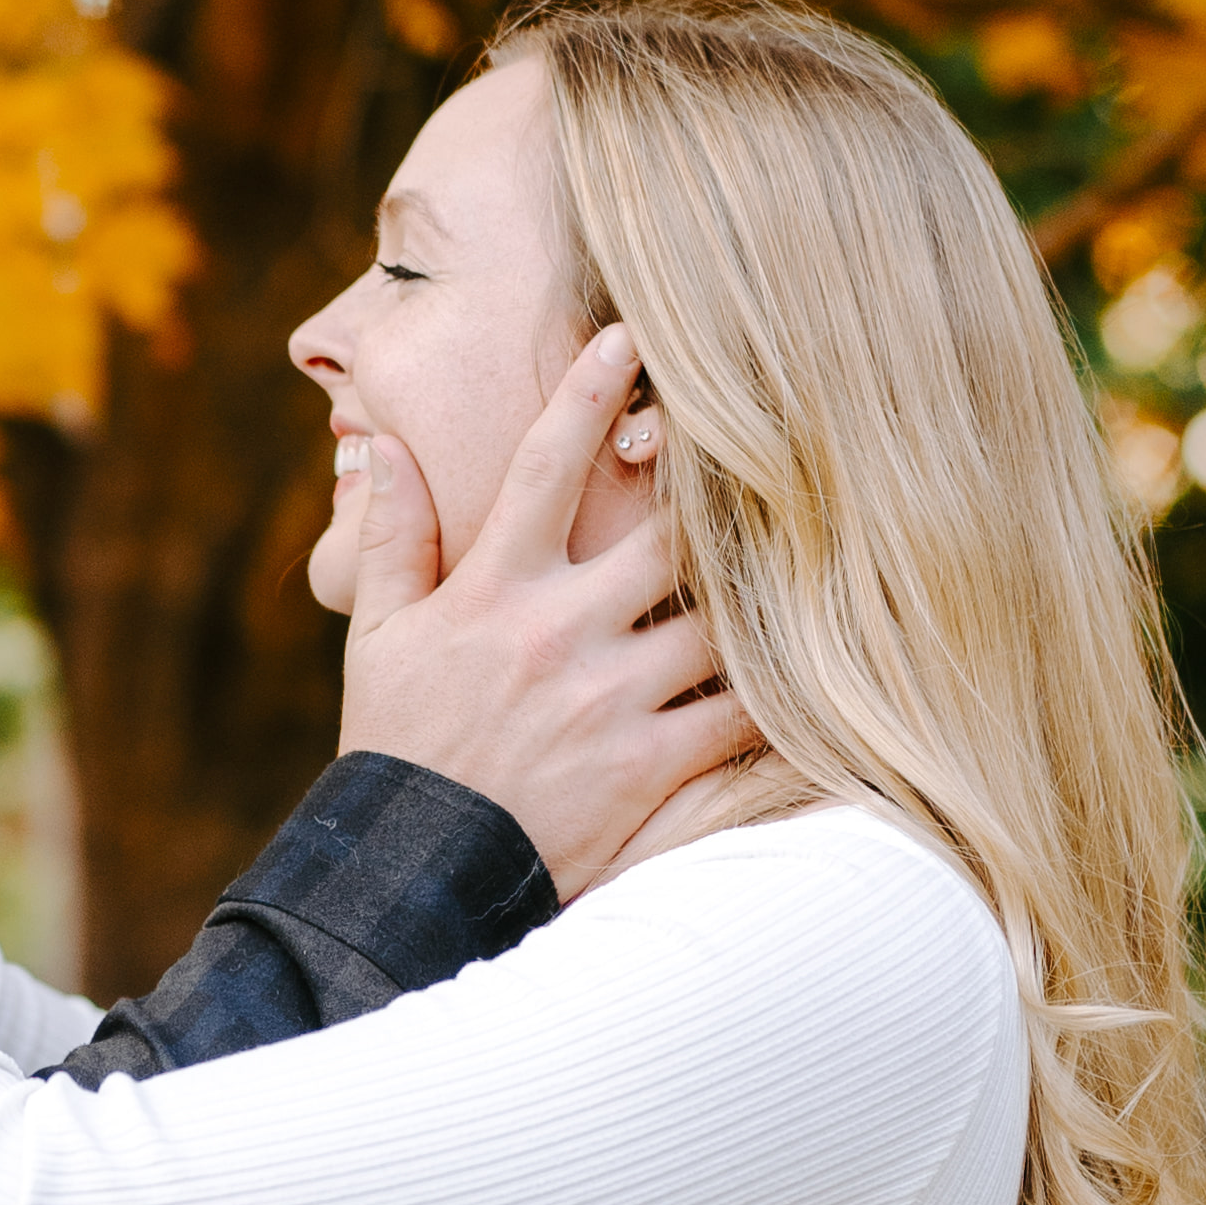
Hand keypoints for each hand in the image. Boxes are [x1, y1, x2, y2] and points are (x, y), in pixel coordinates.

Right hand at [335, 326, 763, 895]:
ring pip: (719, 618)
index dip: (588, 392)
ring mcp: (610, 699)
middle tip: (771, 452)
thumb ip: (394, 538)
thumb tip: (384, 446)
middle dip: (716, 492)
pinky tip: (826, 670)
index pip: (543, 465)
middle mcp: (558, 632)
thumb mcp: (379, 637)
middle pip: (667, 532)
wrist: (417, 870)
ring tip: (814, 555)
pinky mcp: (649, 765)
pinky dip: (785, 693)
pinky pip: (740, 716)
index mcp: (493, 589)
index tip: (628, 335)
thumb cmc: (397, 745)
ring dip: (762, 590)